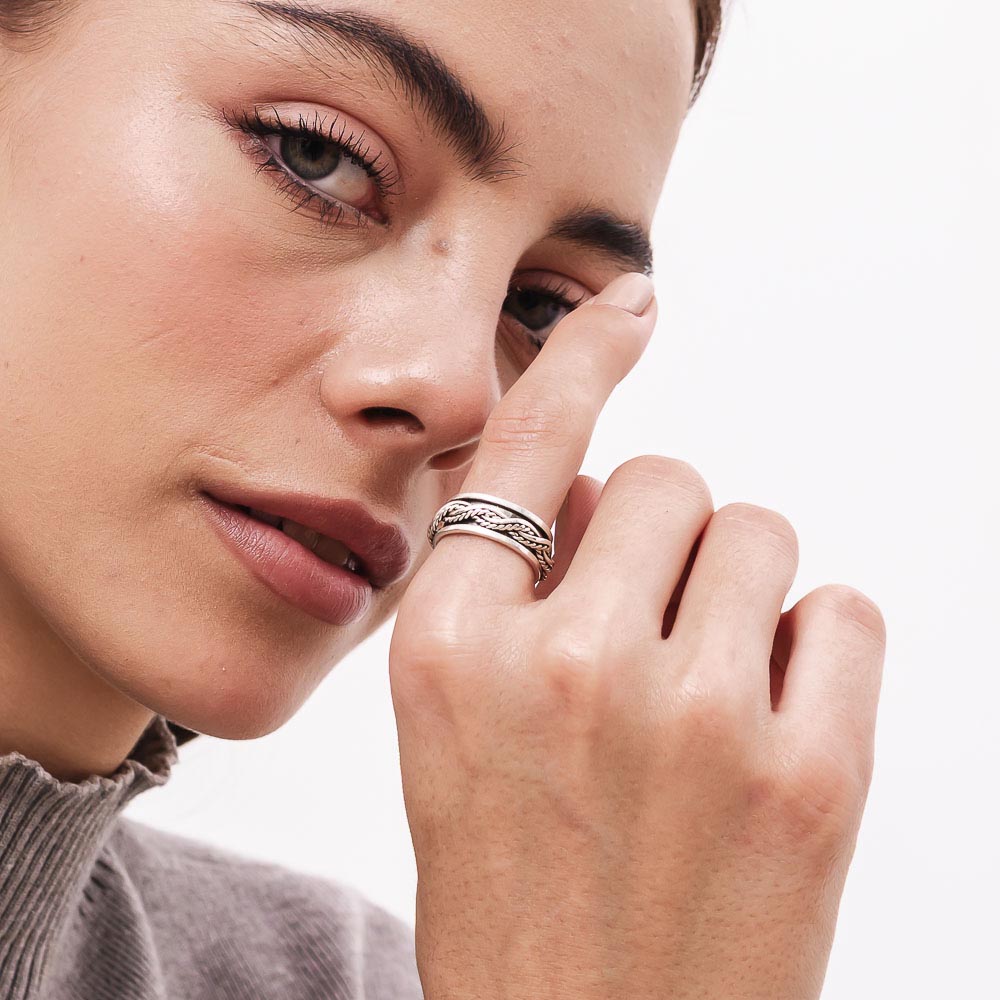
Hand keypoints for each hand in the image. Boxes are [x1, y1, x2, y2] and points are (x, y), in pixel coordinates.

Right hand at [389, 272, 885, 999]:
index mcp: (451, 652)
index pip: (529, 449)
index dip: (580, 358)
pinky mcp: (808, 772)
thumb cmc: (519, 894)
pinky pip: (844, 612)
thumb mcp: (457, 737)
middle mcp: (564, 664)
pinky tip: (773, 725)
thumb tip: (609, 488)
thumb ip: (515, 596)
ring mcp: (692, 717)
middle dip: (670, 540)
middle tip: (656, 635)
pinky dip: (817, 649)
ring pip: (761, 536)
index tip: (626, 306)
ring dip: (740, 591)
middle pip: (673, 484)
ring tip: (709, 692)